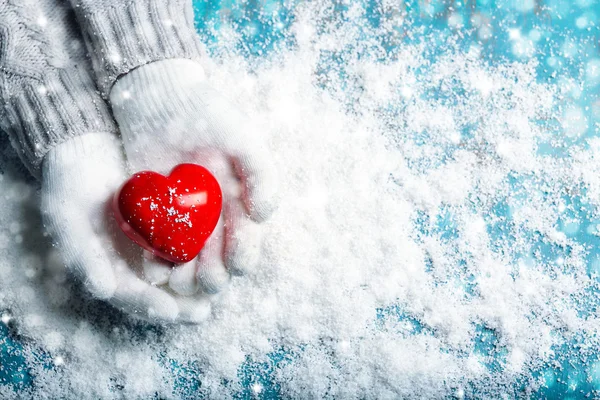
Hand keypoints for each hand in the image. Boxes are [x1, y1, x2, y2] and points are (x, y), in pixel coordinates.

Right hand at [41, 133, 212, 322]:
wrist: (86, 151)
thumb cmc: (70, 187)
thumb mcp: (68, 218)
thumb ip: (84, 254)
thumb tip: (103, 290)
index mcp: (106, 268)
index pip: (129, 295)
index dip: (148, 305)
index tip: (169, 312)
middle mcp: (130, 261)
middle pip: (158, 291)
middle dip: (181, 303)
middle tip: (201, 311)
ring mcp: (150, 244)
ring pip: (176, 270)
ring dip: (196, 282)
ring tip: (217, 289)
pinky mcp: (167, 224)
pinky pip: (186, 241)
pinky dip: (202, 249)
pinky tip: (222, 253)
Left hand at [109, 59, 278, 294]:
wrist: (157, 96)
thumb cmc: (204, 112)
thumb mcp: (240, 137)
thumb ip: (261, 173)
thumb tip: (264, 216)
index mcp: (239, 201)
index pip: (246, 238)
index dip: (244, 254)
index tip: (238, 263)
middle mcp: (214, 214)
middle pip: (218, 257)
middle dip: (216, 273)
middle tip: (208, 280)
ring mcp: (184, 217)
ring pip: (188, 260)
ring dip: (187, 276)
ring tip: (181, 281)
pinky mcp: (154, 216)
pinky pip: (157, 247)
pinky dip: (156, 261)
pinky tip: (153, 268)